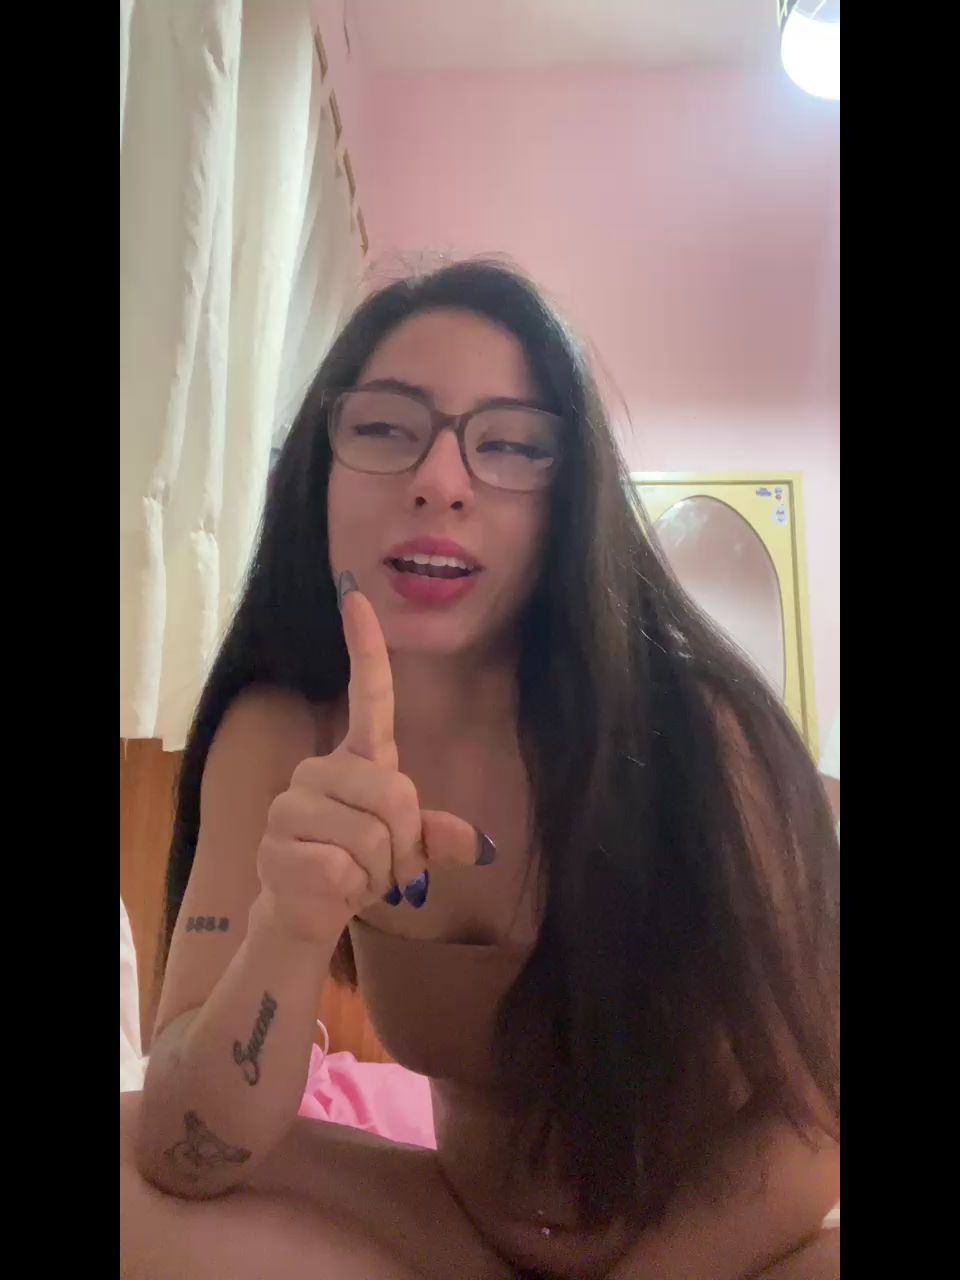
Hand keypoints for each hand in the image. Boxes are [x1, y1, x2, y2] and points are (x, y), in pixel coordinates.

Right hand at [255, 578, 491, 943]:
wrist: (304, 911)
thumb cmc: (359, 866)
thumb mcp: (409, 849)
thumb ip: (438, 835)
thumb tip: (477, 843)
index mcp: (356, 759)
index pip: (367, 694)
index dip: (363, 645)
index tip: (355, 594)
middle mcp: (319, 769)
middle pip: (395, 794)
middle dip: (404, 843)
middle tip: (384, 865)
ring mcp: (292, 803)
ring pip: (372, 835)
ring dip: (378, 871)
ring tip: (355, 876)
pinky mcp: (278, 844)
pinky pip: (343, 866)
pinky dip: (351, 889)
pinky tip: (331, 889)